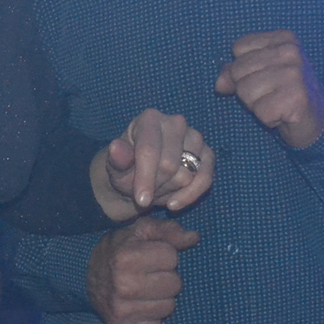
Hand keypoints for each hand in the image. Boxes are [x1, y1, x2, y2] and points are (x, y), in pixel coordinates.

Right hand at [87, 218, 199, 323]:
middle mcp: (122, 285)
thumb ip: (169, 230)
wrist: (85, 276)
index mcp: (125, 258)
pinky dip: (151, 315)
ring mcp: (121, 309)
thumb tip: (194, 238)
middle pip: (174, 284)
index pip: (171, 257)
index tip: (150, 255)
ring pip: (169, 307)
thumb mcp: (140, 231)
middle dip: (166, 277)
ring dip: (161, 298)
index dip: (164, 254)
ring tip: (146, 289)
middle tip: (150, 274)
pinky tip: (139, 304)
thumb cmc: (120, 250)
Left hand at [93, 108, 214, 218]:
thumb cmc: (126, 167)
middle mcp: (175, 123)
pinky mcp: (207, 154)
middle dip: (156, 186)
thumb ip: (117, 159)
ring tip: (156, 191)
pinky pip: (205, 179)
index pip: (149, 150)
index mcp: (149, 119)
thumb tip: (115, 148)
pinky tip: (173, 204)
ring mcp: (195, 137)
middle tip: (144, 192)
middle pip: (169, 165)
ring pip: (187, 174)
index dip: (145, 177)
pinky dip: (190, 195)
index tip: (140, 200)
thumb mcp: (116, 166)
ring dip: (170, 190)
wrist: (140, 175)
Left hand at [214, 30, 323, 149]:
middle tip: (271, 94)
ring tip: (276, 104)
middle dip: (248, 89)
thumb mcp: (260, 73)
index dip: (244, 69)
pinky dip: (268, 119)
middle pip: (238, 70)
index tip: (266, 77)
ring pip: (245, 92)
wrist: (318, 118)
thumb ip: (234, 73)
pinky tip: (283, 115)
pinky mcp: (296, 97)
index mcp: (283, 38)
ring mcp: (295, 74)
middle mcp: (290, 51)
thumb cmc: (285, 92)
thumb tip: (219, 85)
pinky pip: (260, 111)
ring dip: (257, 105)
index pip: (238, 48)